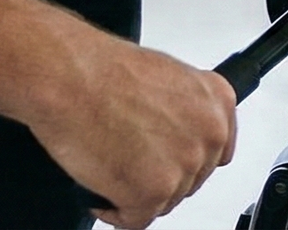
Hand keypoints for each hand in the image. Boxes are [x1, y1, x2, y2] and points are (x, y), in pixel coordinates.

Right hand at [23, 32, 236, 228]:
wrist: (70, 76)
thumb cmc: (103, 71)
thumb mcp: (165, 78)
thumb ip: (183, 110)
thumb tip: (176, 132)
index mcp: (216, 102)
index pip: (215, 152)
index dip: (182, 159)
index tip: (166, 160)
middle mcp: (209, 133)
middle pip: (189, 179)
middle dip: (158, 175)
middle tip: (129, 160)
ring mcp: (184, 164)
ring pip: (164, 201)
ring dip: (136, 193)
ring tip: (111, 165)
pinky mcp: (153, 191)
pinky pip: (136, 219)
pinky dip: (115, 211)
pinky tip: (101, 188)